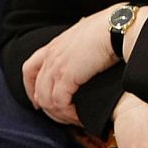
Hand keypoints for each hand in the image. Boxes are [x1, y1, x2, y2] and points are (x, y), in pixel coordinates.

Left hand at [21, 4, 129, 125]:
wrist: (117, 27)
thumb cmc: (109, 28)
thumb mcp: (86, 35)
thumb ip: (80, 44)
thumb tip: (89, 47)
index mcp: (54, 45)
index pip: (30, 69)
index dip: (30, 88)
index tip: (38, 101)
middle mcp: (51, 56)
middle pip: (37, 89)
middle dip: (46, 107)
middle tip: (60, 118)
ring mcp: (56, 67)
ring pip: (46, 99)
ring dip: (60, 114)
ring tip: (74, 119)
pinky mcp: (66, 77)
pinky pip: (60, 103)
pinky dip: (68, 113)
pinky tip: (79, 117)